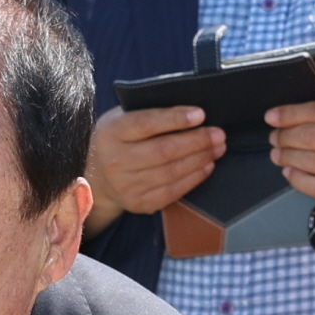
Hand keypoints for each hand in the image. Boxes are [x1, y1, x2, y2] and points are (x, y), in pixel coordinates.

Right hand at [85, 104, 221, 229]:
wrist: (95, 176)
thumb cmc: (116, 141)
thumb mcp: (121, 119)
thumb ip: (148, 113)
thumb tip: (190, 111)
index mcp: (112, 133)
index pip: (147, 124)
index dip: (176, 119)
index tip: (200, 115)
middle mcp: (117, 161)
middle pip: (164, 151)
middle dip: (197, 141)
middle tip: (218, 134)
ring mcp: (127, 186)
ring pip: (172, 172)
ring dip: (200, 159)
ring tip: (217, 148)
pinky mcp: (139, 203)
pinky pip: (173, 192)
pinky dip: (194, 179)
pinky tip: (206, 166)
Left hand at [265, 98, 314, 220]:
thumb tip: (303, 113)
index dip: (290, 113)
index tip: (273, 115)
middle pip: (310, 136)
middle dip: (284, 136)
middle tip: (274, 135)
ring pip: (309, 161)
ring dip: (286, 156)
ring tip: (278, 152)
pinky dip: (297, 178)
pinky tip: (290, 171)